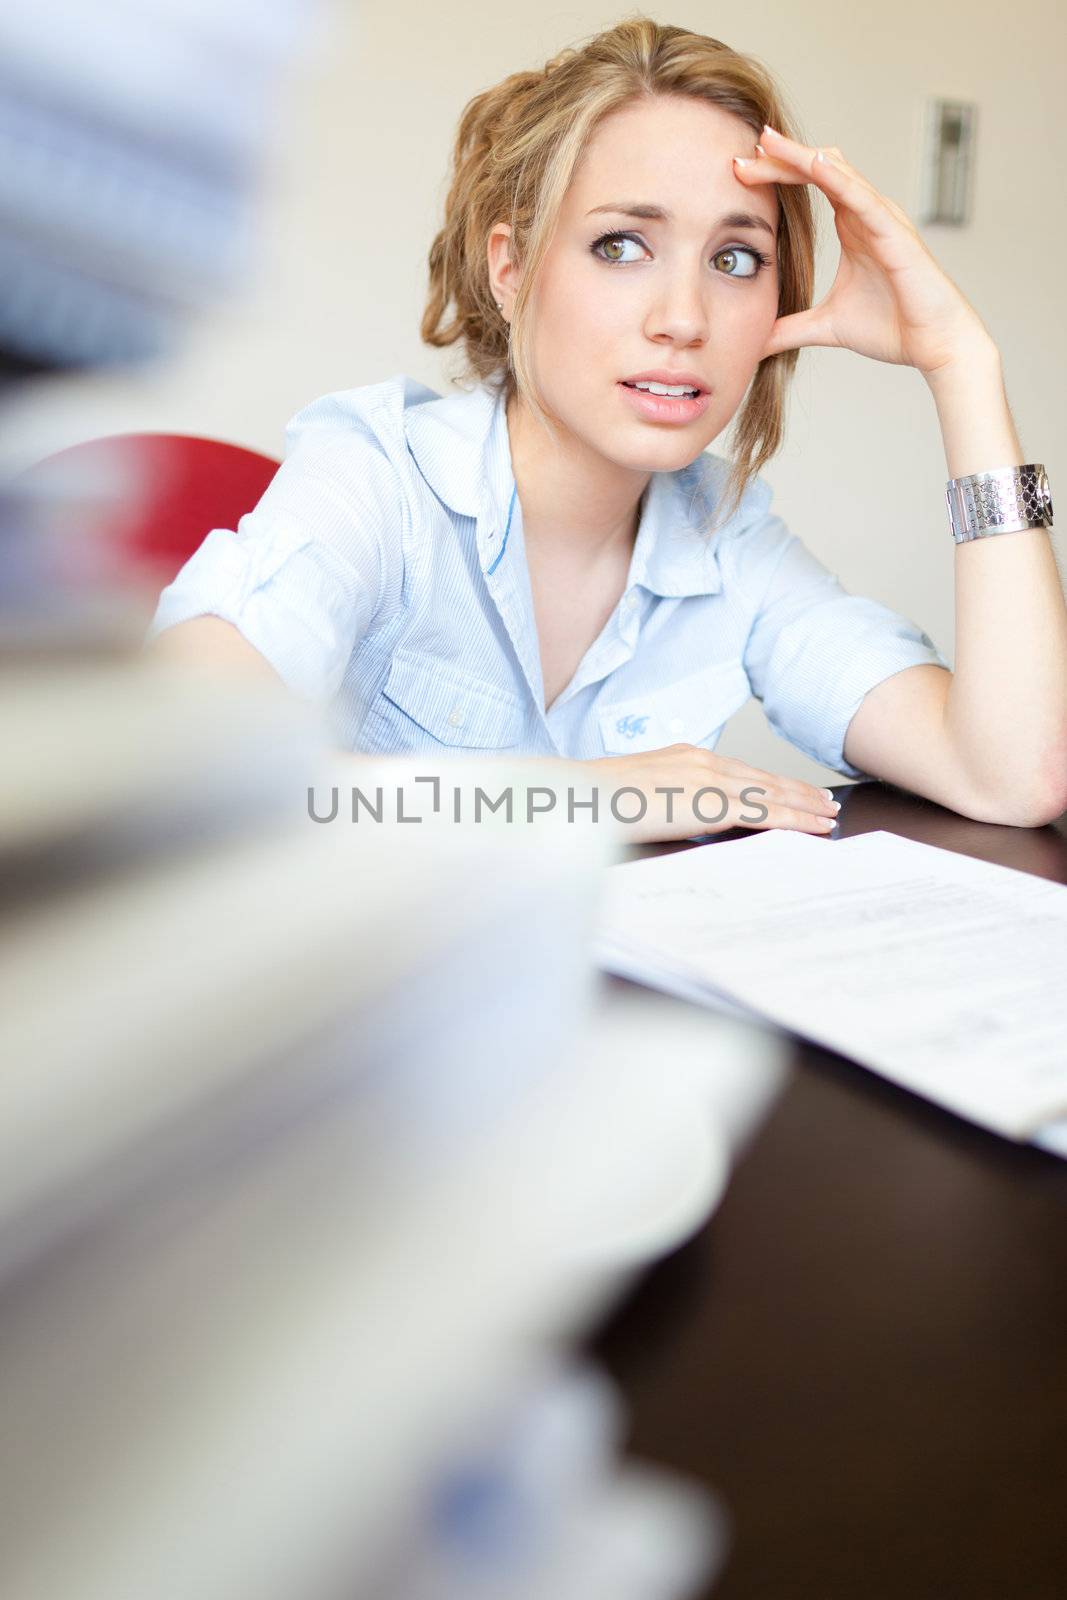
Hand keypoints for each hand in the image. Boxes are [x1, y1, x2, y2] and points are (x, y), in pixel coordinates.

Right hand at [583, 744, 839, 845]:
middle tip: (825, 803)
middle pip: (763, 779)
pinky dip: (794, 819)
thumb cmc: (598, 801)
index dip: (772, 783)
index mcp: (685, 757)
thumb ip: (669, 800)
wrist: (581, 796)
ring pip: (772, 794)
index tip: (794, 791)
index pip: (741, 773)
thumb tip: (685, 818)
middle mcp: (703, 761)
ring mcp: (709, 780)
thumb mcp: (639, 794)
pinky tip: (812, 826)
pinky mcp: (711, 802)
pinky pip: (764, 813)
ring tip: (828, 816)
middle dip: (798, 792)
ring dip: (804, 805)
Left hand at [733, 125, 993, 379]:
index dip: (775, 174)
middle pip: (819, 168)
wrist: (933, 345)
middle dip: (779, 159)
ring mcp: (883, 217)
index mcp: (852, 225)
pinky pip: (864, 197)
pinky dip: (839, 179)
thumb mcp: (826, 327)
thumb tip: (756, 344)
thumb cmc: (892, 328)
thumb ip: (790, 329)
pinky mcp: (895, 232)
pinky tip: (814, 163)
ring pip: (839, 172)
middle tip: (741, 153)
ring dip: (801, 156)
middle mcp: (867, 212)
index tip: (738, 171)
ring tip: (768, 143)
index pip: (809, 185)